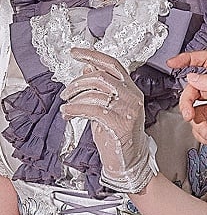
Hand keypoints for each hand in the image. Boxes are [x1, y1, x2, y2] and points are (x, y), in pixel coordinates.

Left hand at [60, 48, 155, 194]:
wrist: (129, 162)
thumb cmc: (118, 136)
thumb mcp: (107, 108)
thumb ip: (100, 89)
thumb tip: (86, 69)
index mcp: (131, 89)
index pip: (112, 64)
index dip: (92, 56)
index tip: (75, 52)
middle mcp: (132, 96)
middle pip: (101, 76)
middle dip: (77, 82)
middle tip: (66, 92)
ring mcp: (128, 109)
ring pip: (95, 92)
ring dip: (74, 98)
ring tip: (66, 106)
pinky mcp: (120, 123)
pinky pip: (93, 109)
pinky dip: (76, 109)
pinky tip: (68, 113)